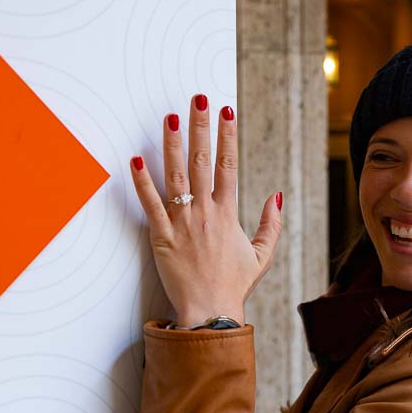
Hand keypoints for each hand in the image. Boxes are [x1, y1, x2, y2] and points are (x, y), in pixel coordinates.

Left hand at [130, 96, 281, 326]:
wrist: (210, 313)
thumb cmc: (234, 286)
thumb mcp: (261, 255)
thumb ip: (270, 224)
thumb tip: (275, 195)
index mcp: (228, 213)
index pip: (228, 165)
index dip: (227, 136)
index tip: (226, 111)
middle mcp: (206, 212)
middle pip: (202, 160)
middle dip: (200, 127)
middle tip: (198, 98)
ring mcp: (183, 223)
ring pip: (176, 176)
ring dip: (172, 144)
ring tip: (170, 116)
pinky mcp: (161, 237)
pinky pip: (150, 205)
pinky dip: (142, 182)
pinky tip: (136, 159)